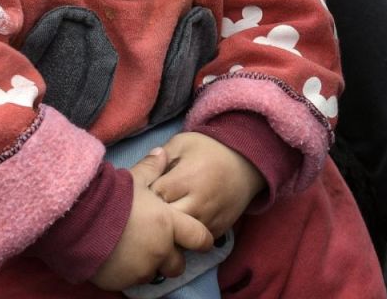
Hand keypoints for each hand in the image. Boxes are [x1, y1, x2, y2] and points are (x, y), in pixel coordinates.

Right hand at [92, 148, 214, 290]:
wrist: (79, 221)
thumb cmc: (110, 198)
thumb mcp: (133, 179)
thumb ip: (151, 169)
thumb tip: (162, 153)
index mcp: (169, 224)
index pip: (200, 238)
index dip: (201, 239)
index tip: (199, 239)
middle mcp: (161, 250)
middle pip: (178, 265)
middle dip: (171, 258)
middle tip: (158, 247)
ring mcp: (142, 268)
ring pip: (154, 273)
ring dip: (149, 265)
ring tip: (134, 251)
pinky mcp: (123, 282)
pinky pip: (132, 281)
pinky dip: (129, 272)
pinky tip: (118, 258)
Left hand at [150, 132, 265, 235]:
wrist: (248, 162)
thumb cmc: (209, 149)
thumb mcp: (182, 143)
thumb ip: (159, 157)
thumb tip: (138, 173)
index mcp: (187, 178)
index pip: (153, 197)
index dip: (143, 197)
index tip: (139, 194)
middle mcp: (199, 202)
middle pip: (165, 222)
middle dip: (153, 219)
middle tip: (145, 213)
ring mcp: (210, 219)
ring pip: (179, 238)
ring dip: (167, 233)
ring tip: (158, 224)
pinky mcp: (219, 230)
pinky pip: (195, 244)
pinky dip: (184, 239)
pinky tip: (177, 229)